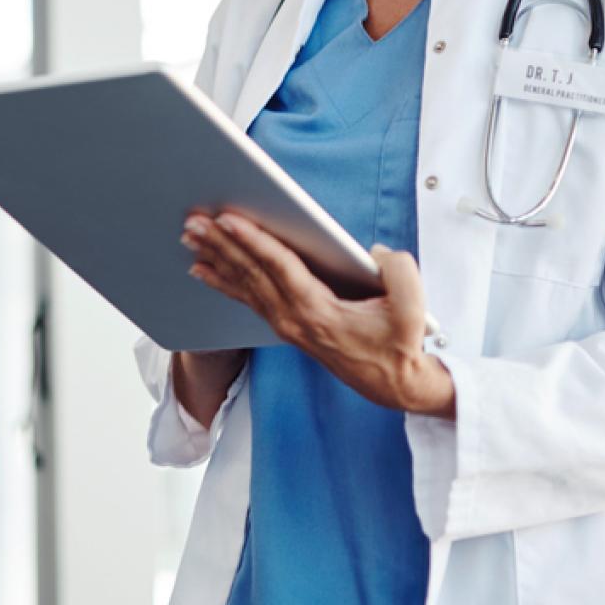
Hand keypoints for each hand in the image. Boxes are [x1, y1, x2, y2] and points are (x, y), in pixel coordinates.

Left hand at [181, 207, 454, 417]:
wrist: (394, 385)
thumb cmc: (400, 345)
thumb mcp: (414, 310)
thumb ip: (400, 274)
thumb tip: (375, 253)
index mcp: (319, 312)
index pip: (280, 269)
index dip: (254, 241)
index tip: (228, 219)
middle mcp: (294, 319)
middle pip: (251, 273)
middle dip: (221, 244)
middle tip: (193, 219)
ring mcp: (286, 324)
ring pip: (244, 284)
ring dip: (216, 257)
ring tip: (190, 236)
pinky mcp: (286, 325)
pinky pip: (247, 298)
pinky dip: (223, 280)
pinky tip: (202, 268)